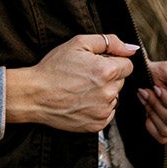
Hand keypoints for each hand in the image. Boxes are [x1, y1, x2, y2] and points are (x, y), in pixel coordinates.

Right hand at [6, 34, 137, 132]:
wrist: (34, 95)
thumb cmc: (53, 68)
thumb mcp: (79, 43)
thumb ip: (110, 42)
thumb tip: (132, 48)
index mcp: (107, 71)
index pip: (127, 65)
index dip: (112, 61)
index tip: (96, 63)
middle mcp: (108, 93)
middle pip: (121, 81)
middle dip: (108, 77)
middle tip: (86, 76)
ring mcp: (103, 111)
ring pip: (114, 97)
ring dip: (104, 93)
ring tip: (81, 89)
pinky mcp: (97, 125)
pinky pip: (107, 113)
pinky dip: (98, 107)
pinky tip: (82, 101)